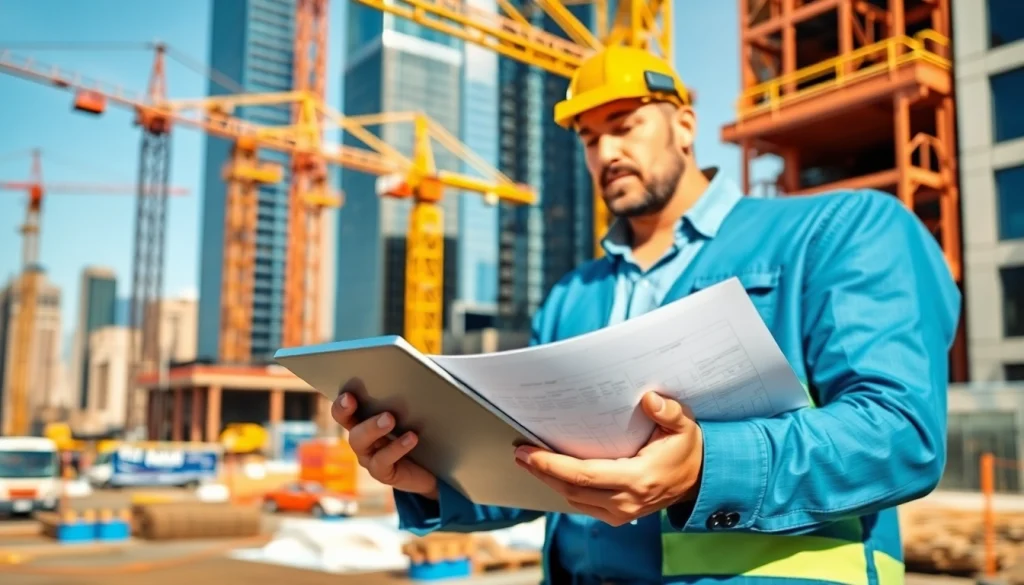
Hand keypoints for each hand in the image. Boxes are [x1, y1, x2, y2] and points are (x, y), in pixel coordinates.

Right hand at [331, 378, 438, 499]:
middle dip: (344, 409)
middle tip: (352, 399)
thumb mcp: (417, 410)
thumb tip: (414, 371)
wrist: (437, 468)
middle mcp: (361, 436)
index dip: (342, 397)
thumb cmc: (424, 432)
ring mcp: (369, 456)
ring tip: (390, 418)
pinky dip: (396, 448)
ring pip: (360, 441)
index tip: (346, 389)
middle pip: (346, 420)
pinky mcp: (383, 473)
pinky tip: (411, 437)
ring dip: (372, 427)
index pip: (346, 404)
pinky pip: (382, 461)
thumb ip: (409, 394)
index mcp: (365, 416)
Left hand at [515, 391, 702, 525]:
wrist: (700, 480)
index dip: (552, 464)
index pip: (584, 475)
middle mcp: (627, 502)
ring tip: (528, 461)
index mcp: (639, 479)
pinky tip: (551, 473)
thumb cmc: (687, 449)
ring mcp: (622, 513)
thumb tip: (649, 400)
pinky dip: (564, 488)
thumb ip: (669, 412)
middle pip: (571, 489)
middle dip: (541, 471)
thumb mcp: (684, 426)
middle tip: (519, 453)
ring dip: (549, 480)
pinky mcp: (618, 516)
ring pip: (573, 500)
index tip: (528, 452)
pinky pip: (582, 505)